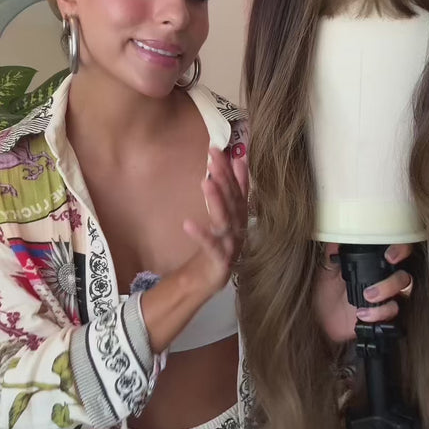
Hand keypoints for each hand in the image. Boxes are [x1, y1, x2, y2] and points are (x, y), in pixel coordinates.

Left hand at [140, 146, 247, 353]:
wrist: (207, 279)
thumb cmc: (216, 243)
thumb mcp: (224, 213)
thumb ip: (232, 189)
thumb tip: (238, 160)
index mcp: (241, 216)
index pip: (239, 188)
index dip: (234, 168)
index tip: (225, 148)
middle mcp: (239, 228)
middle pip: (233, 200)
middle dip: (224, 177)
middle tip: (213, 156)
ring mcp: (231, 244)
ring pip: (226, 220)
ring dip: (217, 200)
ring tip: (206, 181)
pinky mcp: (220, 261)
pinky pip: (210, 246)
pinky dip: (201, 235)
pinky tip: (188, 224)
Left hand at [314, 243, 413, 342]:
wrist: (323, 320)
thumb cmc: (328, 293)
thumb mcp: (327, 272)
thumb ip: (332, 254)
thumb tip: (335, 237)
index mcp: (374, 265)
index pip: (397, 253)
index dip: (401, 251)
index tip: (390, 256)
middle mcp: (385, 280)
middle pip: (404, 276)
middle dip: (392, 281)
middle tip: (373, 286)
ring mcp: (387, 299)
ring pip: (403, 295)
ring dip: (386, 297)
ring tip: (366, 297)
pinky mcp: (384, 316)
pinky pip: (394, 315)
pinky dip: (380, 314)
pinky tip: (363, 314)